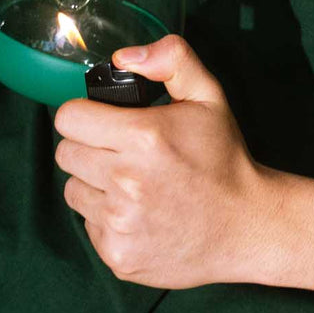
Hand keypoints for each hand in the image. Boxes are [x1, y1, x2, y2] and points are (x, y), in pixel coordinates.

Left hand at [53, 35, 269, 288]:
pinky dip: (106, 218)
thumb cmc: (224, 159)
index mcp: (144, 137)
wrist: (247, 227)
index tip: (104, 121)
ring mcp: (120, 223)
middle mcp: (127, 181)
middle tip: (121, 152)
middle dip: (89, 147)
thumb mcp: (208, 96)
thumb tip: (123, 57)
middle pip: (66, 154)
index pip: (68, 118)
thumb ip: (171, 59)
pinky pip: (88, 225)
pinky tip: (139, 213)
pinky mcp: (118, 255)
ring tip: (131, 183)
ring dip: (94, 184)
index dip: (85, 115)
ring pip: (73, 190)